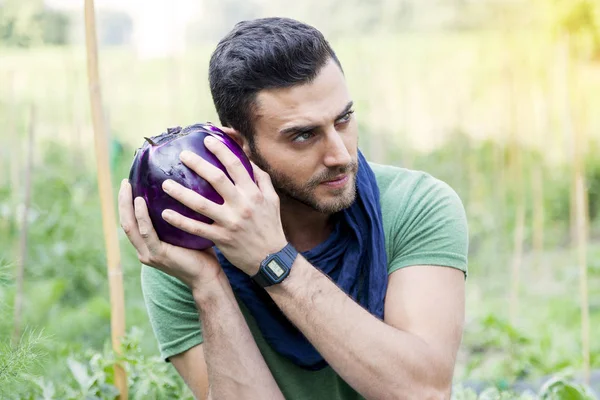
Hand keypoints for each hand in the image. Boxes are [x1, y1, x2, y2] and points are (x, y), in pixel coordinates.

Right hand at [118, 180, 222, 291]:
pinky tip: (141, 201)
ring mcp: (149, 254)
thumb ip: (178, 216)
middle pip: (125, 222)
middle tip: (124, 182)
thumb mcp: (185, 231)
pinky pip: (147, 232)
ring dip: (127, 205)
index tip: (128, 184)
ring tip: (128, 186)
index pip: (131, 222)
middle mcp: (144, 251)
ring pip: (130, 226)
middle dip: (122, 201)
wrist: (208, 276)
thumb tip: (183, 189)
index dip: (126, 205)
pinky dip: (142, 216)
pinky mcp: (158, 254)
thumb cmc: (201, 253)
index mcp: (148, 246)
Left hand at [160, 130, 287, 275]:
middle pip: (216, 179)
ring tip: (166, 184)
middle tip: (182, 155)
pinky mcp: (221, 238)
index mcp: (254, 193)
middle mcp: (242, 205)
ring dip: (181, 193)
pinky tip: (165, 214)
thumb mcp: (272, 200)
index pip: (236, 166)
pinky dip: (180, 221)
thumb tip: (249, 160)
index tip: (207, 140)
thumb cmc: (271, 226)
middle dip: (197, 165)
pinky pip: (197, 229)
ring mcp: (230, 222)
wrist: (271, 259)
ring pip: (201, 204)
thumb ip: (261, 179)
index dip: (221, 150)